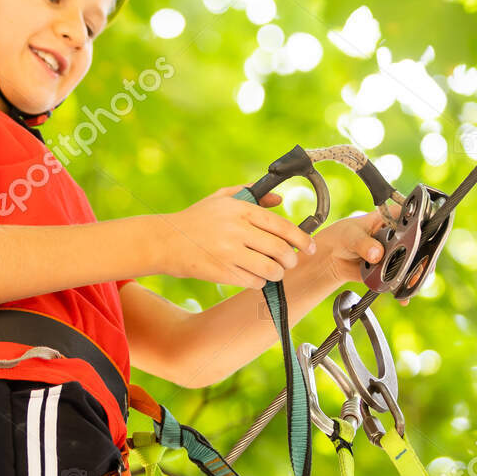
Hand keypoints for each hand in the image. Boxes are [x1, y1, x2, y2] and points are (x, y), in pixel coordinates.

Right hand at [158, 185, 315, 286]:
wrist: (165, 241)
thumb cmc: (195, 218)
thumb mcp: (222, 198)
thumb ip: (253, 194)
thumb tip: (280, 199)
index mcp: (240, 209)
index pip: (282, 226)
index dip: (302, 239)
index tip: (311, 247)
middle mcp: (237, 230)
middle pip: (281, 250)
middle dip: (291, 260)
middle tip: (290, 262)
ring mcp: (229, 252)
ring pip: (271, 269)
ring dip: (277, 273)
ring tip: (273, 271)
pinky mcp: (222, 272)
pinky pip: (254, 281)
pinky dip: (259, 281)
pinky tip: (254, 276)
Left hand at [297, 211, 410, 303]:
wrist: (333, 257)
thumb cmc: (344, 235)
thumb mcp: (351, 235)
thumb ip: (364, 243)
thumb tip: (376, 253)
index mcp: (394, 217)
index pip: (414, 220)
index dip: (420, 228)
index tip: (419, 239)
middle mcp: (401, 235)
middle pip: (419, 245)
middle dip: (419, 257)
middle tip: (416, 267)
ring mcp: (399, 254)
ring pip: (413, 264)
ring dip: (412, 274)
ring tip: (410, 282)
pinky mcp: (392, 270)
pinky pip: (401, 280)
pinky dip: (402, 288)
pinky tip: (403, 297)